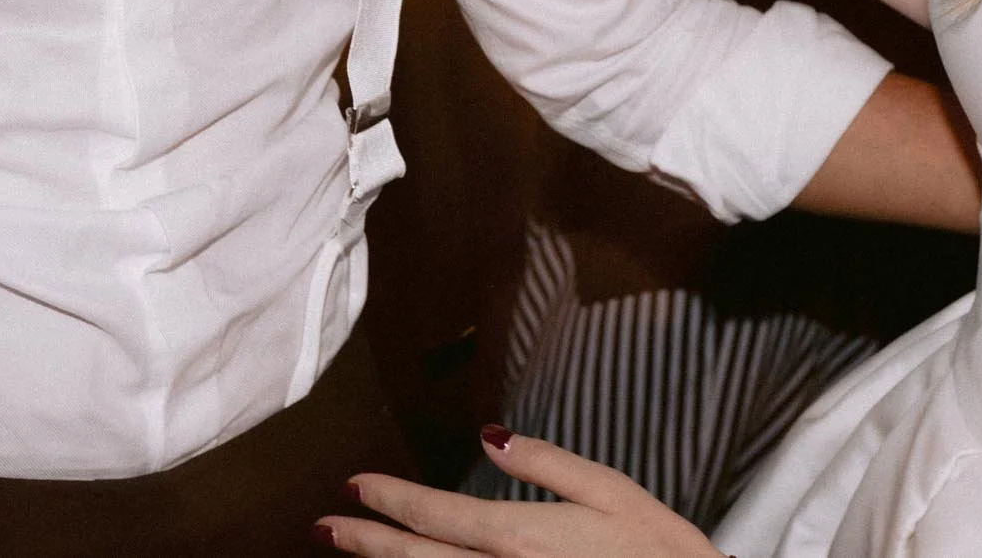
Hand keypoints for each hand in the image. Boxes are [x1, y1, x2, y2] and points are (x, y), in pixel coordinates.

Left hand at [316, 425, 722, 557]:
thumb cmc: (659, 552)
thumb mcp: (610, 490)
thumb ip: (544, 463)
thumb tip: (490, 436)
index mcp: (519, 537)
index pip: (435, 513)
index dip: (388, 500)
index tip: (352, 486)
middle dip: (365, 543)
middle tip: (322, 528)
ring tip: (351, 553)